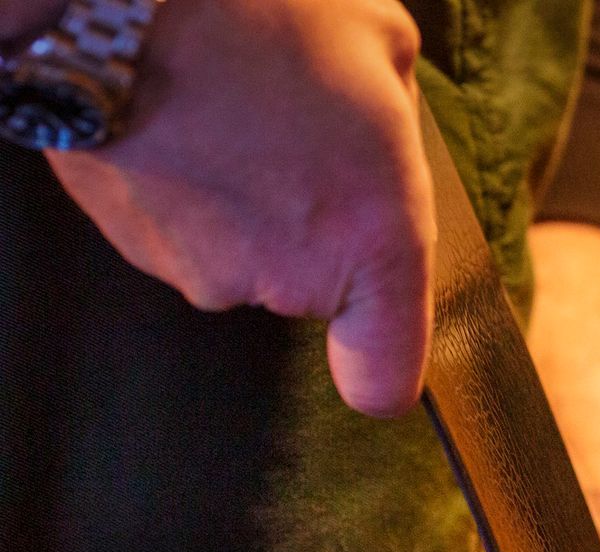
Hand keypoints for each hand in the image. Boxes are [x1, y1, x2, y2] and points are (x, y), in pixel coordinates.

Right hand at [45, 0, 433, 416]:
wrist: (110, 1)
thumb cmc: (258, 14)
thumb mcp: (382, 41)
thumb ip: (403, 114)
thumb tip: (391, 128)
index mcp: (373, 238)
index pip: (385, 379)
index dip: (379, 369)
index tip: (371, 342)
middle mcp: (289, 279)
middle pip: (312, 287)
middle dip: (314, 223)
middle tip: (297, 137)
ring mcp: (204, 271)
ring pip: (242, 255)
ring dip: (245, 200)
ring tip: (233, 115)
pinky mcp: (135, 248)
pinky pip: (181, 231)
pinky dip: (187, 187)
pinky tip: (184, 123)